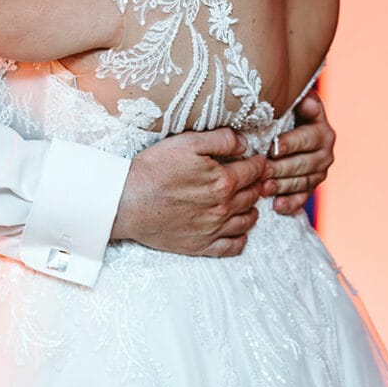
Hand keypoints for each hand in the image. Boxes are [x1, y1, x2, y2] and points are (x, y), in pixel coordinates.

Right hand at [111, 128, 268, 256]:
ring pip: (247, 220)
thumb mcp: (187, 142)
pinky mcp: (201, 246)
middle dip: (258, 184)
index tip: (259, 160)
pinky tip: (239, 230)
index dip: (260, 163)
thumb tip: (244, 143)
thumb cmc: (154, 169)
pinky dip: (242, 238)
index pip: (254, 171)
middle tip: (258, 179)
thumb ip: (221, 140)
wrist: (127, 201)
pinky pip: (233, 246)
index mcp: (223, 181)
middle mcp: (223, 208)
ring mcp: (214, 229)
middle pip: (253, 195)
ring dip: (253, 209)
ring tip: (250, 201)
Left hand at [266, 91, 335, 213]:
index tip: (272, 147)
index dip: (289, 143)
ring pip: (301, 181)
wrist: (296, 127)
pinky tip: (277, 206)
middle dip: (280, 168)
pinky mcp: (312, 186)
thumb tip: (305, 99)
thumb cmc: (290, 112)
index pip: (306, 139)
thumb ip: (302, 100)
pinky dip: (291, 203)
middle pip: (302, 163)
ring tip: (262, 188)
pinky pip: (303, 197)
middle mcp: (325, 153)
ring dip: (281, 185)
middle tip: (261, 171)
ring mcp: (320, 171)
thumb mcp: (296, 103)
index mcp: (322, 132)